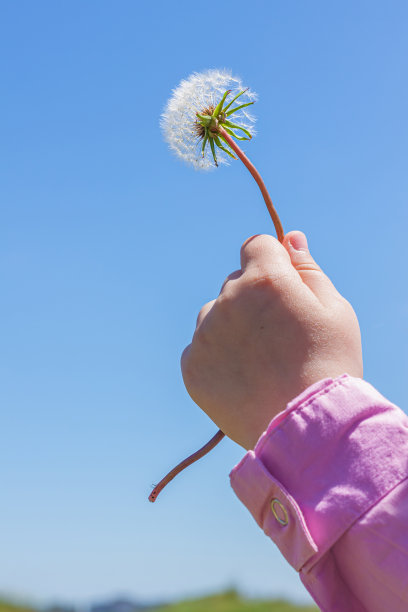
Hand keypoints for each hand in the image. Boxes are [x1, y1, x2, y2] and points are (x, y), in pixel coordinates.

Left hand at [181, 232, 362, 449]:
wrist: (305, 428)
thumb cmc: (329, 364)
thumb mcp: (334, 309)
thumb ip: (307, 268)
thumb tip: (289, 238)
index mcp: (264, 278)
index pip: (256, 246)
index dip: (272, 263)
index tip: (282, 288)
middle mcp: (227, 299)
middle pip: (235, 282)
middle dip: (253, 298)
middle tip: (278, 336)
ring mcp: (205, 334)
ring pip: (215, 315)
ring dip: (231, 326)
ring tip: (260, 362)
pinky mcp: (191, 365)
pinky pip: (200, 347)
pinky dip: (216, 356)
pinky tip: (242, 377)